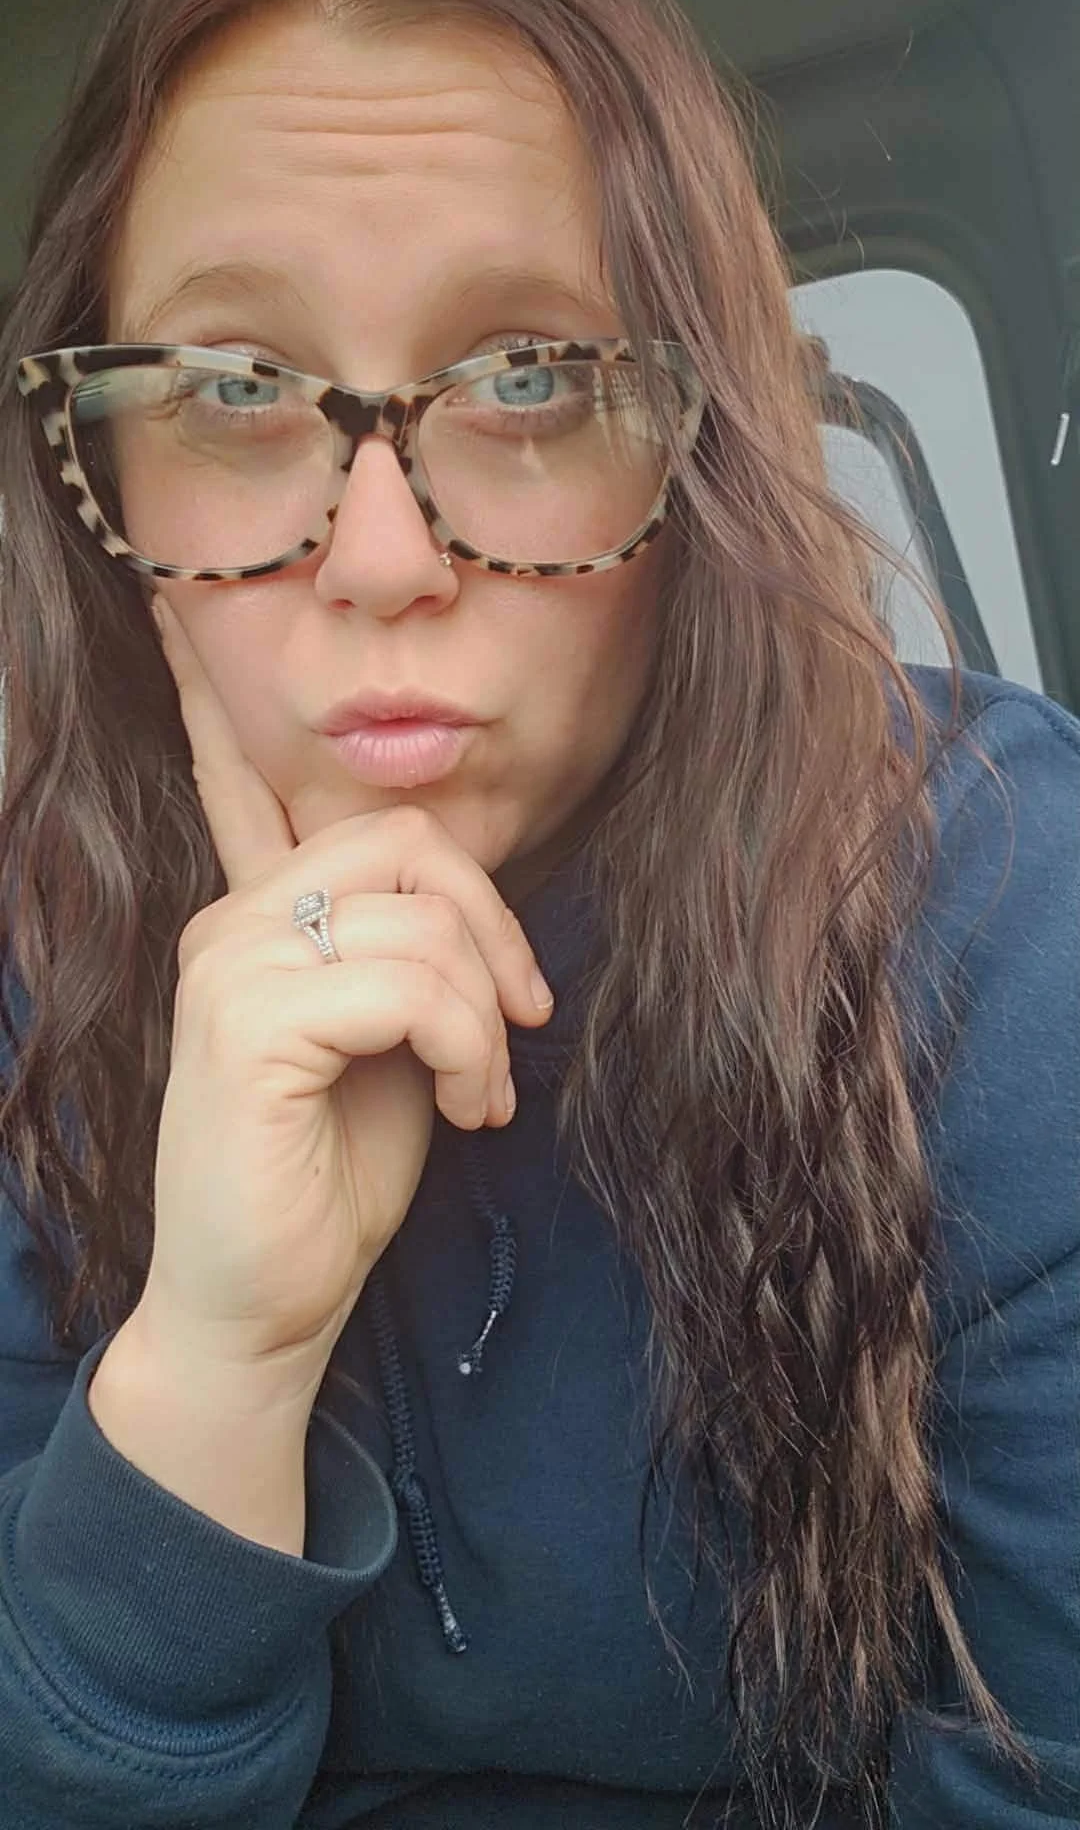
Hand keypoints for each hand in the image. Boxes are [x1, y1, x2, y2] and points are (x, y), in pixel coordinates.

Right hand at [136, 596, 553, 1389]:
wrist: (264, 1307)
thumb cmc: (329, 1178)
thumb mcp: (388, 1047)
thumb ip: (406, 958)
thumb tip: (468, 908)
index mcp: (255, 918)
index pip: (235, 783)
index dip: (212, 703)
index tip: (178, 608)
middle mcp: (230, 922)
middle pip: (402, 839)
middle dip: (494, 925)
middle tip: (522, 1020)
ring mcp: (228, 966)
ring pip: (420, 919)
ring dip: (487, 1016)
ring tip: (483, 1094)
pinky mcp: (245, 1024)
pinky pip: (408, 986)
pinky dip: (466, 1048)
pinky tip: (462, 1109)